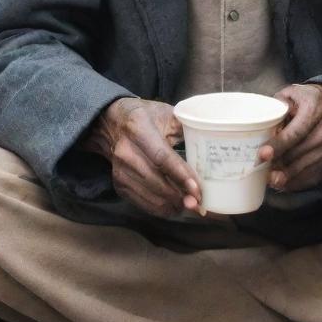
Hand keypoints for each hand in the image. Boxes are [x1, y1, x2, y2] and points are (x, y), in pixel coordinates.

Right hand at [88, 97, 201, 216]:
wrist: (112, 123)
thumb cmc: (146, 116)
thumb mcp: (166, 113)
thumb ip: (186, 128)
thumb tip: (210, 148)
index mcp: (139, 129)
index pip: (161, 157)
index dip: (180, 175)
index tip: (197, 189)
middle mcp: (126, 151)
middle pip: (156, 180)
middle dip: (180, 195)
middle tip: (199, 203)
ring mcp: (120, 170)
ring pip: (150, 194)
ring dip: (172, 204)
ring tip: (190, 205)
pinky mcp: (118, 184)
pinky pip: (142, 202)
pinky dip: (160, 208)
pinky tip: (174, 206)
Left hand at [258, 83, 321, 192]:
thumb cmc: (303, 100)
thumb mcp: (289, 94)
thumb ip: (276, 107)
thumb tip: (263, 124)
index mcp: (314, 109)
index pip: (296, 131)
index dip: (278, 145)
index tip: (263, 154)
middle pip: (299, 152)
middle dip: (278, 163)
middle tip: (260, 169)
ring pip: (304, 167)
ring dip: (285, 174)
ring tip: (268, 177)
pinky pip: (310, 177)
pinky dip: (294, 182)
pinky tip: (281, 181)